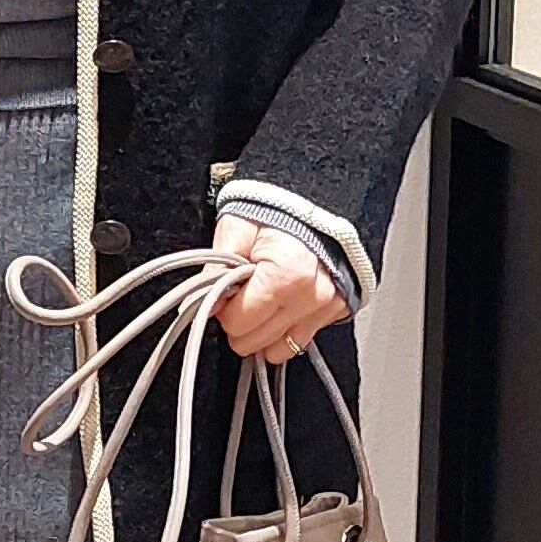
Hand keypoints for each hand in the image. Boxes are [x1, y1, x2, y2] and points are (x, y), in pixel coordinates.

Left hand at [211, 211, 347, 365]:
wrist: (322, 193)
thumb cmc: (278, 207)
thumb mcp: (238, 225)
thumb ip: (216, 266)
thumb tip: (201, 303)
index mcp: (287, 274)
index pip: (238, 323)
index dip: (224, 307)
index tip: (228, 288)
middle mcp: (312, 296)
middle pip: (256, 341)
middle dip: (242, 321)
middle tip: (244, 291)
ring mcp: (328, 306)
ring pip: (279, 349)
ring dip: (264, 329)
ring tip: (263, 298)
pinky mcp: (338, 310)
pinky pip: (301, 340)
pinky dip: (287, 328)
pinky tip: (283, 304)